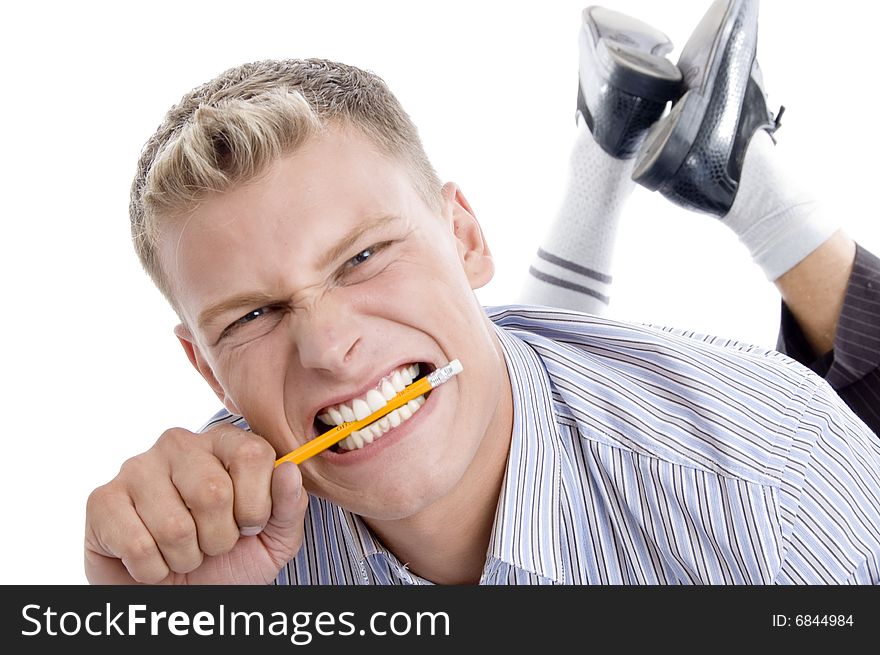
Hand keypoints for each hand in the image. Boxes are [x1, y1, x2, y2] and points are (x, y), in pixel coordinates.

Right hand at [84, 424, 307, 583]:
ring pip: (175, 525)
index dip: (257, 504)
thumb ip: (289, 506)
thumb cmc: (229, 561)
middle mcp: (179, 444)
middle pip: (213, 492)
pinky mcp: (102, 499)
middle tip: (212, 544)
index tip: (249, 524)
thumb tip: (289, 469)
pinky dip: (153, 569)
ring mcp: (137, 467)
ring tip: (183, 552)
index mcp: (224, 443)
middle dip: (220, 537)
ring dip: (186, 557)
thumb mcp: (273, 539)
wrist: (180, 596)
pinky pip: (138, 544)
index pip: (254, 454)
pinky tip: (152, 559)